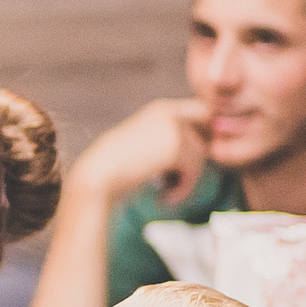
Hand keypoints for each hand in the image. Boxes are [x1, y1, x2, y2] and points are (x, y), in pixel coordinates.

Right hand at [65, 97, 213, 210]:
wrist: (98, 177)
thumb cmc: (116, 170)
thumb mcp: (146, 148)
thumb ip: (172, 143)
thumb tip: (207, 150)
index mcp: (161, 110)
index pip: (201, 115)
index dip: (203, 138)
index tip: (191, 164)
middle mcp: (169, 111)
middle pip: (208, 133)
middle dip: (200, 157)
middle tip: (180, 180)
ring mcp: (174, 126)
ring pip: (202, 154)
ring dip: (188, 179)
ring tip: (168, 192)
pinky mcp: (177, 145)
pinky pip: (195, 169)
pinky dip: (183, 188)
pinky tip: (165, 196)